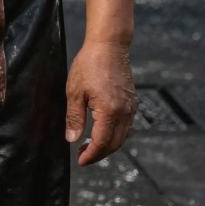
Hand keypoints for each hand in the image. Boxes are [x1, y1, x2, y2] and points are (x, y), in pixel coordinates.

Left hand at [65, 40, 136, 166]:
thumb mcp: (75, 91)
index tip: (80, 161)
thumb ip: (74, 118)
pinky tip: (101, 131)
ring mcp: (131, 107)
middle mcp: (124, 112)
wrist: (109, 45)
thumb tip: (72, 139)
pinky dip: (115, 134)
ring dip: (107, 145)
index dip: (91, 155)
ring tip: (89, 145)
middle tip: (82, 155)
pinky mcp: (132, 102)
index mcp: (109, 111)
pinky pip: (126, 126)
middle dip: (99, 154)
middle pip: (115, 144)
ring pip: (122, 136)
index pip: (102, 143)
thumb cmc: (90, 64)